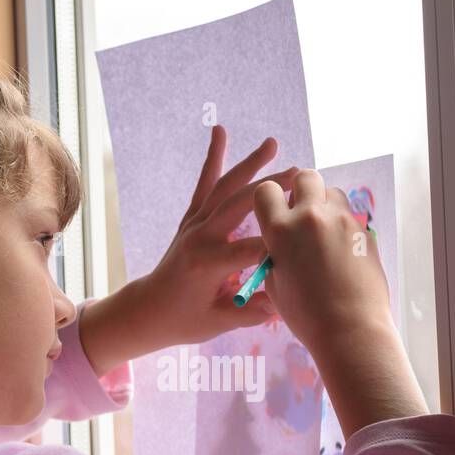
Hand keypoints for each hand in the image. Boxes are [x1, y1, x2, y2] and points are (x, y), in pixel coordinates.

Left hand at [140, 125, 299, 346]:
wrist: (150, 309)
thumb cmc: (185, 321)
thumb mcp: (219, 323)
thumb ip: (251, 312)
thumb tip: (282, 302)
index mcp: (207, 263)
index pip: (252, 249)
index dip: (279, 246)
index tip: (305, 240)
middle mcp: (199, 236)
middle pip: (240, 205)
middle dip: (270, 188)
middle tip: (300, 173)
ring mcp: (194, 223)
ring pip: (224, 187)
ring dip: (249, 163)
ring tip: (272, 142)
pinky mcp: (192, 217)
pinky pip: (205, 183)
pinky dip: (213, 156)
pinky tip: (220, 131)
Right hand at [251, 168, 393, 356]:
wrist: (349, 329)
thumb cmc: (306, 315)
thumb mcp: (275, 284)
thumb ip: (274, 253)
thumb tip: (280, 241)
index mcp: (280, 231)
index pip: (266, 190)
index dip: (268, 199)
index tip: (274, 211)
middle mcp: (311, 217)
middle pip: (305, 176)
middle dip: (301, 189)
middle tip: (301, 213)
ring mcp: (342, 221)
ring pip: (331, 192)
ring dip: (324, 205)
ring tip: (323, 233)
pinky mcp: (364, 231)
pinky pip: (350, 216)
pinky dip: (342, 226)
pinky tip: (341, 253)